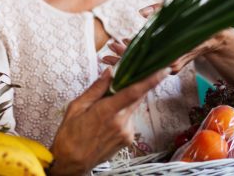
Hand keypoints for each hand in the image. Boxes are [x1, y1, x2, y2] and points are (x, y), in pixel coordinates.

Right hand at [49, 68, 168, 174]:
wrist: (72, 161)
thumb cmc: (70, 134)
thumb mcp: (77, 107)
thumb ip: (96, 89)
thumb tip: (110, 72)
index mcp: (107, 111)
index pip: (134, 92)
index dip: (150, 80)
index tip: (162, 70)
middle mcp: (121, 122)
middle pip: (136, 98)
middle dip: (135, 86)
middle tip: (125, 78)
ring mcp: (127, 132)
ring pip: (131, 108)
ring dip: (124, 102)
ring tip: (104, 108)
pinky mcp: (128, 139)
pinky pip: (128, 119)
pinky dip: (121, 114)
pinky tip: (106, 121)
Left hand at [106, 4, 230, 74]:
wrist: (216, 37)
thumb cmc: (198, 21)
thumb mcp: (180, 11)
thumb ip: (159, 9)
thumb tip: (140, 12)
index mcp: (170, 53)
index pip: (142, 56)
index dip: (126, 52)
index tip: (113, 47)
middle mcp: (169, 64)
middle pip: (140, 64)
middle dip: (121, 60)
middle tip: (104, 55)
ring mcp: (170, 66)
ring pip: (144, 65)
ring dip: (127, 60)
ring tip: (109, 54)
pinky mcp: (170, 64)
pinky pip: (151, 63)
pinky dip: (139, 58)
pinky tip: (127, 51)